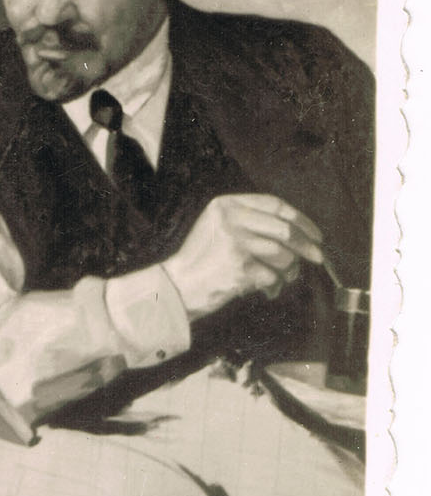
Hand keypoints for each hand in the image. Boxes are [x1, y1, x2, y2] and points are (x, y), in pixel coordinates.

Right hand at [164, 193, 323, 320]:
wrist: (178, 285)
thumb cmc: (201, 259)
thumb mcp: (218, 226)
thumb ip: (249, 221)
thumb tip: (297, 233)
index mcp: (226, 204)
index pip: (274, 205)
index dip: (301, 219)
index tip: (315, 234)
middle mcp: (231, 219)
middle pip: (284, 229)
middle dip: (306, 246)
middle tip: (317, 257)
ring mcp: (236, 243)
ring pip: (283, 255)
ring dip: (288, 271)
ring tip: (279, 279)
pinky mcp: (240, 268)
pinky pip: (273, 277)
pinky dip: (275, 287)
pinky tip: (266, 290)